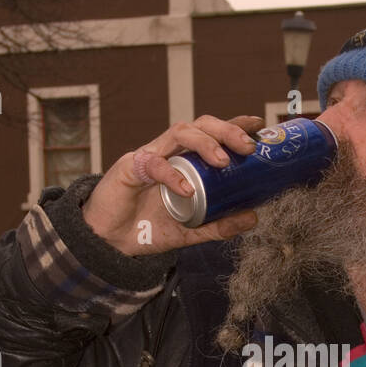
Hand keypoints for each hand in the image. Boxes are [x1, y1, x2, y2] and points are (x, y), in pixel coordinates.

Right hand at [81, 114, 265, 254]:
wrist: (108, 242)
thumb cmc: (146, 228)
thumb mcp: (190, 231)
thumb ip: (219, 225)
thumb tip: (252, 217)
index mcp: (184, 162)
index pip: (211, 134)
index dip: (234, 125)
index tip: (257, 126)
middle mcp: (169, 153)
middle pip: (199, 125)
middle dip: (226, 129)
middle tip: (247, 147)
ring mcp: (150, 156)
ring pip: (179, 132)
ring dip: (205, 143)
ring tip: (222, 161)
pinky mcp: (130, 168)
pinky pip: (154, 163)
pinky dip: (172, 174)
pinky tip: (186, 189)